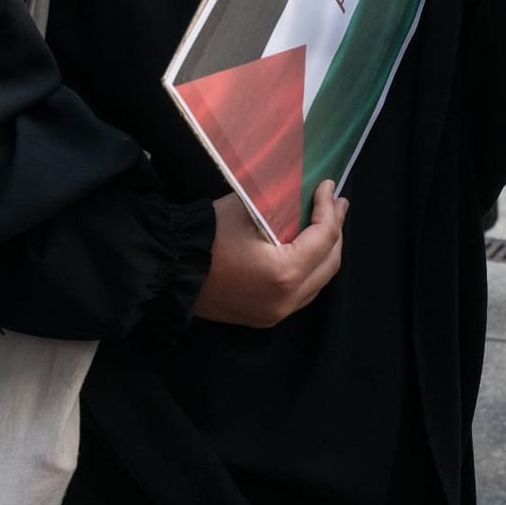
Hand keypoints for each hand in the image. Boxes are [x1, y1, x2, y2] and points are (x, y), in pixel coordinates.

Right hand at [194, 181, 347, 327]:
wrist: (169, 270)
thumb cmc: (207, 235)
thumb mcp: (249, 210)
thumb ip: (284, 206)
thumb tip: (307, 196)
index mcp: (285, 273)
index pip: (323, 238)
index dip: (328, 209)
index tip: (328, 187)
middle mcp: (286, 300)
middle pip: (329, 263)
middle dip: (335, 229)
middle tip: (336, 204)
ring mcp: (276, 314)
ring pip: (318, 281)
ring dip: (326, 251)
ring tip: (327, 223)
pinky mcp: (265, 317)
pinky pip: (301, 293)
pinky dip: (310, 270)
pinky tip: (309, 249)